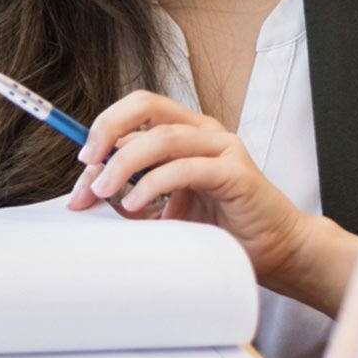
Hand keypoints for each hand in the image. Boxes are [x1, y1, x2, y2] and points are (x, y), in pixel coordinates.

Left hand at [68, 90, 350, 310]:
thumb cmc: (222, 230)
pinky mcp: (235, 172)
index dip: (101, 132)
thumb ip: (133, 194)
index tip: (80, 167)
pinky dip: (154, 184)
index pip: (134, 116)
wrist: (277, 252)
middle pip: (146, 106)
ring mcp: (221, 147)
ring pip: (162, 136)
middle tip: (86, 162)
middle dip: (108, 128)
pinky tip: (136, 205)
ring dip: (125, 163)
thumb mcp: (165, 210)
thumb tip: (88, 192)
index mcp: (185, 133)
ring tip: (104, 191)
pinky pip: (186, 168)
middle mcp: (202, 132)